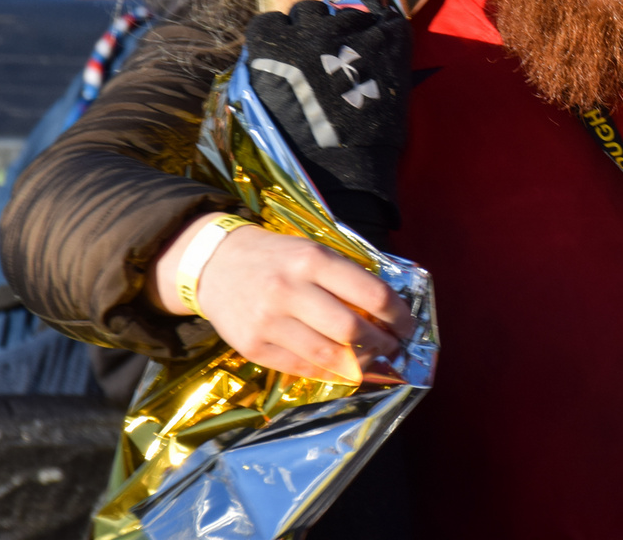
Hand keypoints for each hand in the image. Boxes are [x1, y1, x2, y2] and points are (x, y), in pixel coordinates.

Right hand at [148, 211, 414, 384]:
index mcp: (313, 259)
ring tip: (372, 360)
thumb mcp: (313, 250)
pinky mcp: (253, 346)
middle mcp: (290, 290)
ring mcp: (269, 321)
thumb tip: (389, 312)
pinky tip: (344, 369)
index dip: (398, 316)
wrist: (215, 263)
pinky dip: (330, 373)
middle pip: (353, 331)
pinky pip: (302, 369)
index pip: (372, 294)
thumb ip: (346, 276)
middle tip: (393, 347)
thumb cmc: (277, 256)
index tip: (407, 325)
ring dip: (360, 364)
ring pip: (329, 357)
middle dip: (383, 344)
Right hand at [245, 0, 410, 231]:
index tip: (293, 60)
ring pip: (339, 13)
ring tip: (349, 58)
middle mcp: (305, 32)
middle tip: (324, 64)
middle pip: (307, 14)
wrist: (342, 176)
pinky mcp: (382, 42)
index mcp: (268, 48)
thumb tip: (260, 59)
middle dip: (312, 33)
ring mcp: (346, 34)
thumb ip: (259, 73)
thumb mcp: (257, 108)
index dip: (283, 42)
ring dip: (341, 28)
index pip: (271, 24)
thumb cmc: (296, 152)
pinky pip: (377, 1)